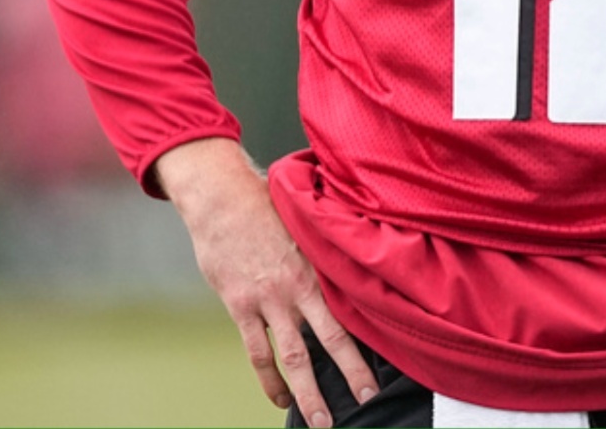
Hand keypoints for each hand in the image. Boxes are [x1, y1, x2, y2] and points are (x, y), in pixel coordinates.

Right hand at [154, 139, 376, 427]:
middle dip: (350, 375)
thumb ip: (325, 250)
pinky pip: (258, 353)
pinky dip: (270, 379)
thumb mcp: (305, 224)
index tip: (385, 367)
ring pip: (293, 357)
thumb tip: (355, 263)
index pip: (351, 313)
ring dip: (307, 393)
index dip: (368, 342)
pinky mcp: (240, 307)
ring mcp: (268, 301)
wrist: (221, 199)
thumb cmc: (267, 207)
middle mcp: (297, 289)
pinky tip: (281, 397)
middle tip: (366, 403)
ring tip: (321, 422)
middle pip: (330, 341)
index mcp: (318, 268)